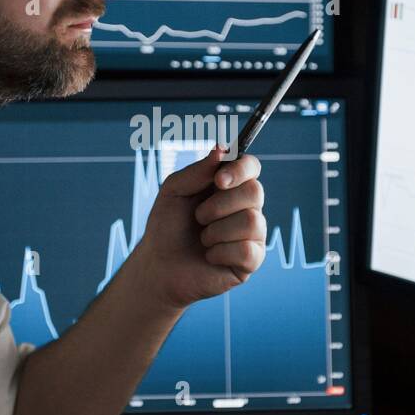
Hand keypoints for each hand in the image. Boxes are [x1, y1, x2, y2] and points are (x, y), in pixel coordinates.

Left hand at [127, 146, 266, 312]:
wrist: (158, 265)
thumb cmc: (167, 227)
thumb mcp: (174, 191)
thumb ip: (198, 170)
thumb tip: (222, 149)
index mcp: (230, 186)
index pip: (251, 167)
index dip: (241, 169)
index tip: (218, 180)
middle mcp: (246, 207)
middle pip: (255, 192)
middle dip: (220, 205)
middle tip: (198, 217)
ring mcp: (252, 234)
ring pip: (252, 221)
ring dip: (216, 231)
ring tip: (203, 239)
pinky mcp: (251, 261)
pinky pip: (247, 250)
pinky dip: (220, 253)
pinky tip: (209, 257)